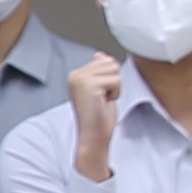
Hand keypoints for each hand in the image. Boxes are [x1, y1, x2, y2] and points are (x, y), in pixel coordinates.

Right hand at [66, 53, 127, 173]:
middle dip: (113, 81)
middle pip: (110, 62)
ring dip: (114, 87)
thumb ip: (98, 71)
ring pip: (114, 69)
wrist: (93, 137)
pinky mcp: (90, 86)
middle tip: (102, 98)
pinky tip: (104, 103)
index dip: (109, 79)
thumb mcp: (99, 89)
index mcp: (75, 75)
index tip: (99, 95)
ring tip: (103, 100)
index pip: (104, 60)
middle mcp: (75, 75)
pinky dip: (115, 93)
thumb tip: (100, 55)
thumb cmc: (97, 118)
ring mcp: (81, 80)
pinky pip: (116, 80)